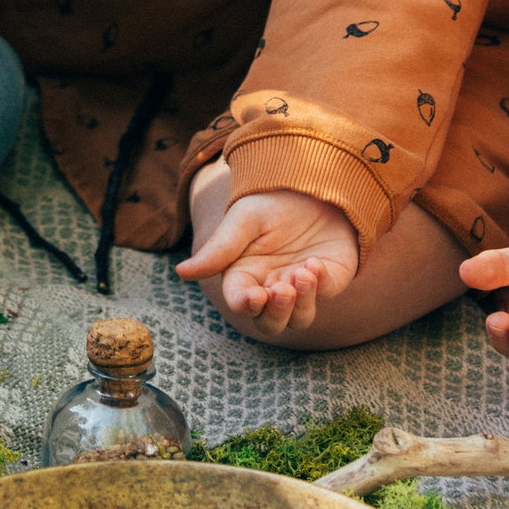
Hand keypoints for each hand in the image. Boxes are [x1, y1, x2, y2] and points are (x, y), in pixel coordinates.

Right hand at [176, 188, 360, 339]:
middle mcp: (270, 287)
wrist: (311, 185)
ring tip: (302, 274)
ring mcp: (300, 288)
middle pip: (269, 323)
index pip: (240, 301)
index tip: (256, 296)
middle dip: (276, 313)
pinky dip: (321, 285)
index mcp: (244, 274)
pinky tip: (315, 262)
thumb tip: (181, 272)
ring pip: (298, 320)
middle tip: (283, 290)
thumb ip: (218, 250)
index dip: (246, 304)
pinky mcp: (327, 280)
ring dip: (300, 305)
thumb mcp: (243, 221)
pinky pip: (324, 295)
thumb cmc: (270, 203)